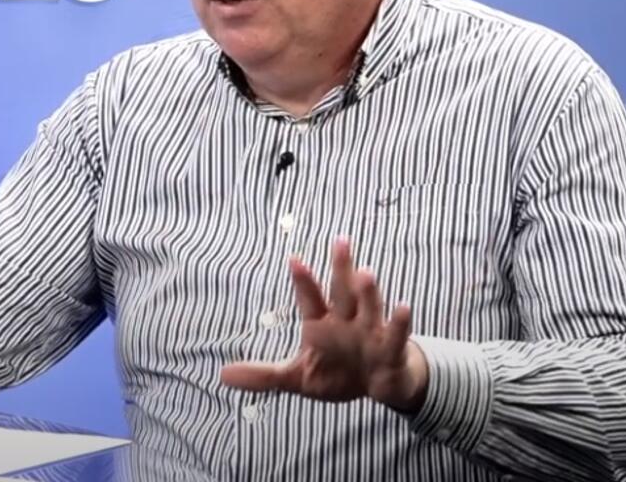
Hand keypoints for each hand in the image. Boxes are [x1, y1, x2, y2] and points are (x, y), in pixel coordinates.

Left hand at [220, 238, 428, 413]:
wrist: (379, 385)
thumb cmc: (337, 372)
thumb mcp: (297, 378)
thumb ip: (263, 375)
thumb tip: (222, 374)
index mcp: (322, 323)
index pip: (310, 299)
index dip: (303, 281)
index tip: (294, 259)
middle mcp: (347, 320)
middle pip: (343, 291)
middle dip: (341, 268)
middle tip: (340, 240)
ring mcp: (371, 332)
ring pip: (370, 307)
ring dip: (368, 292)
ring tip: (365, 273)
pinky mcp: (391, 349)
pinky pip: (396, 334)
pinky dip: (400, 321)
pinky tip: (403, 306)